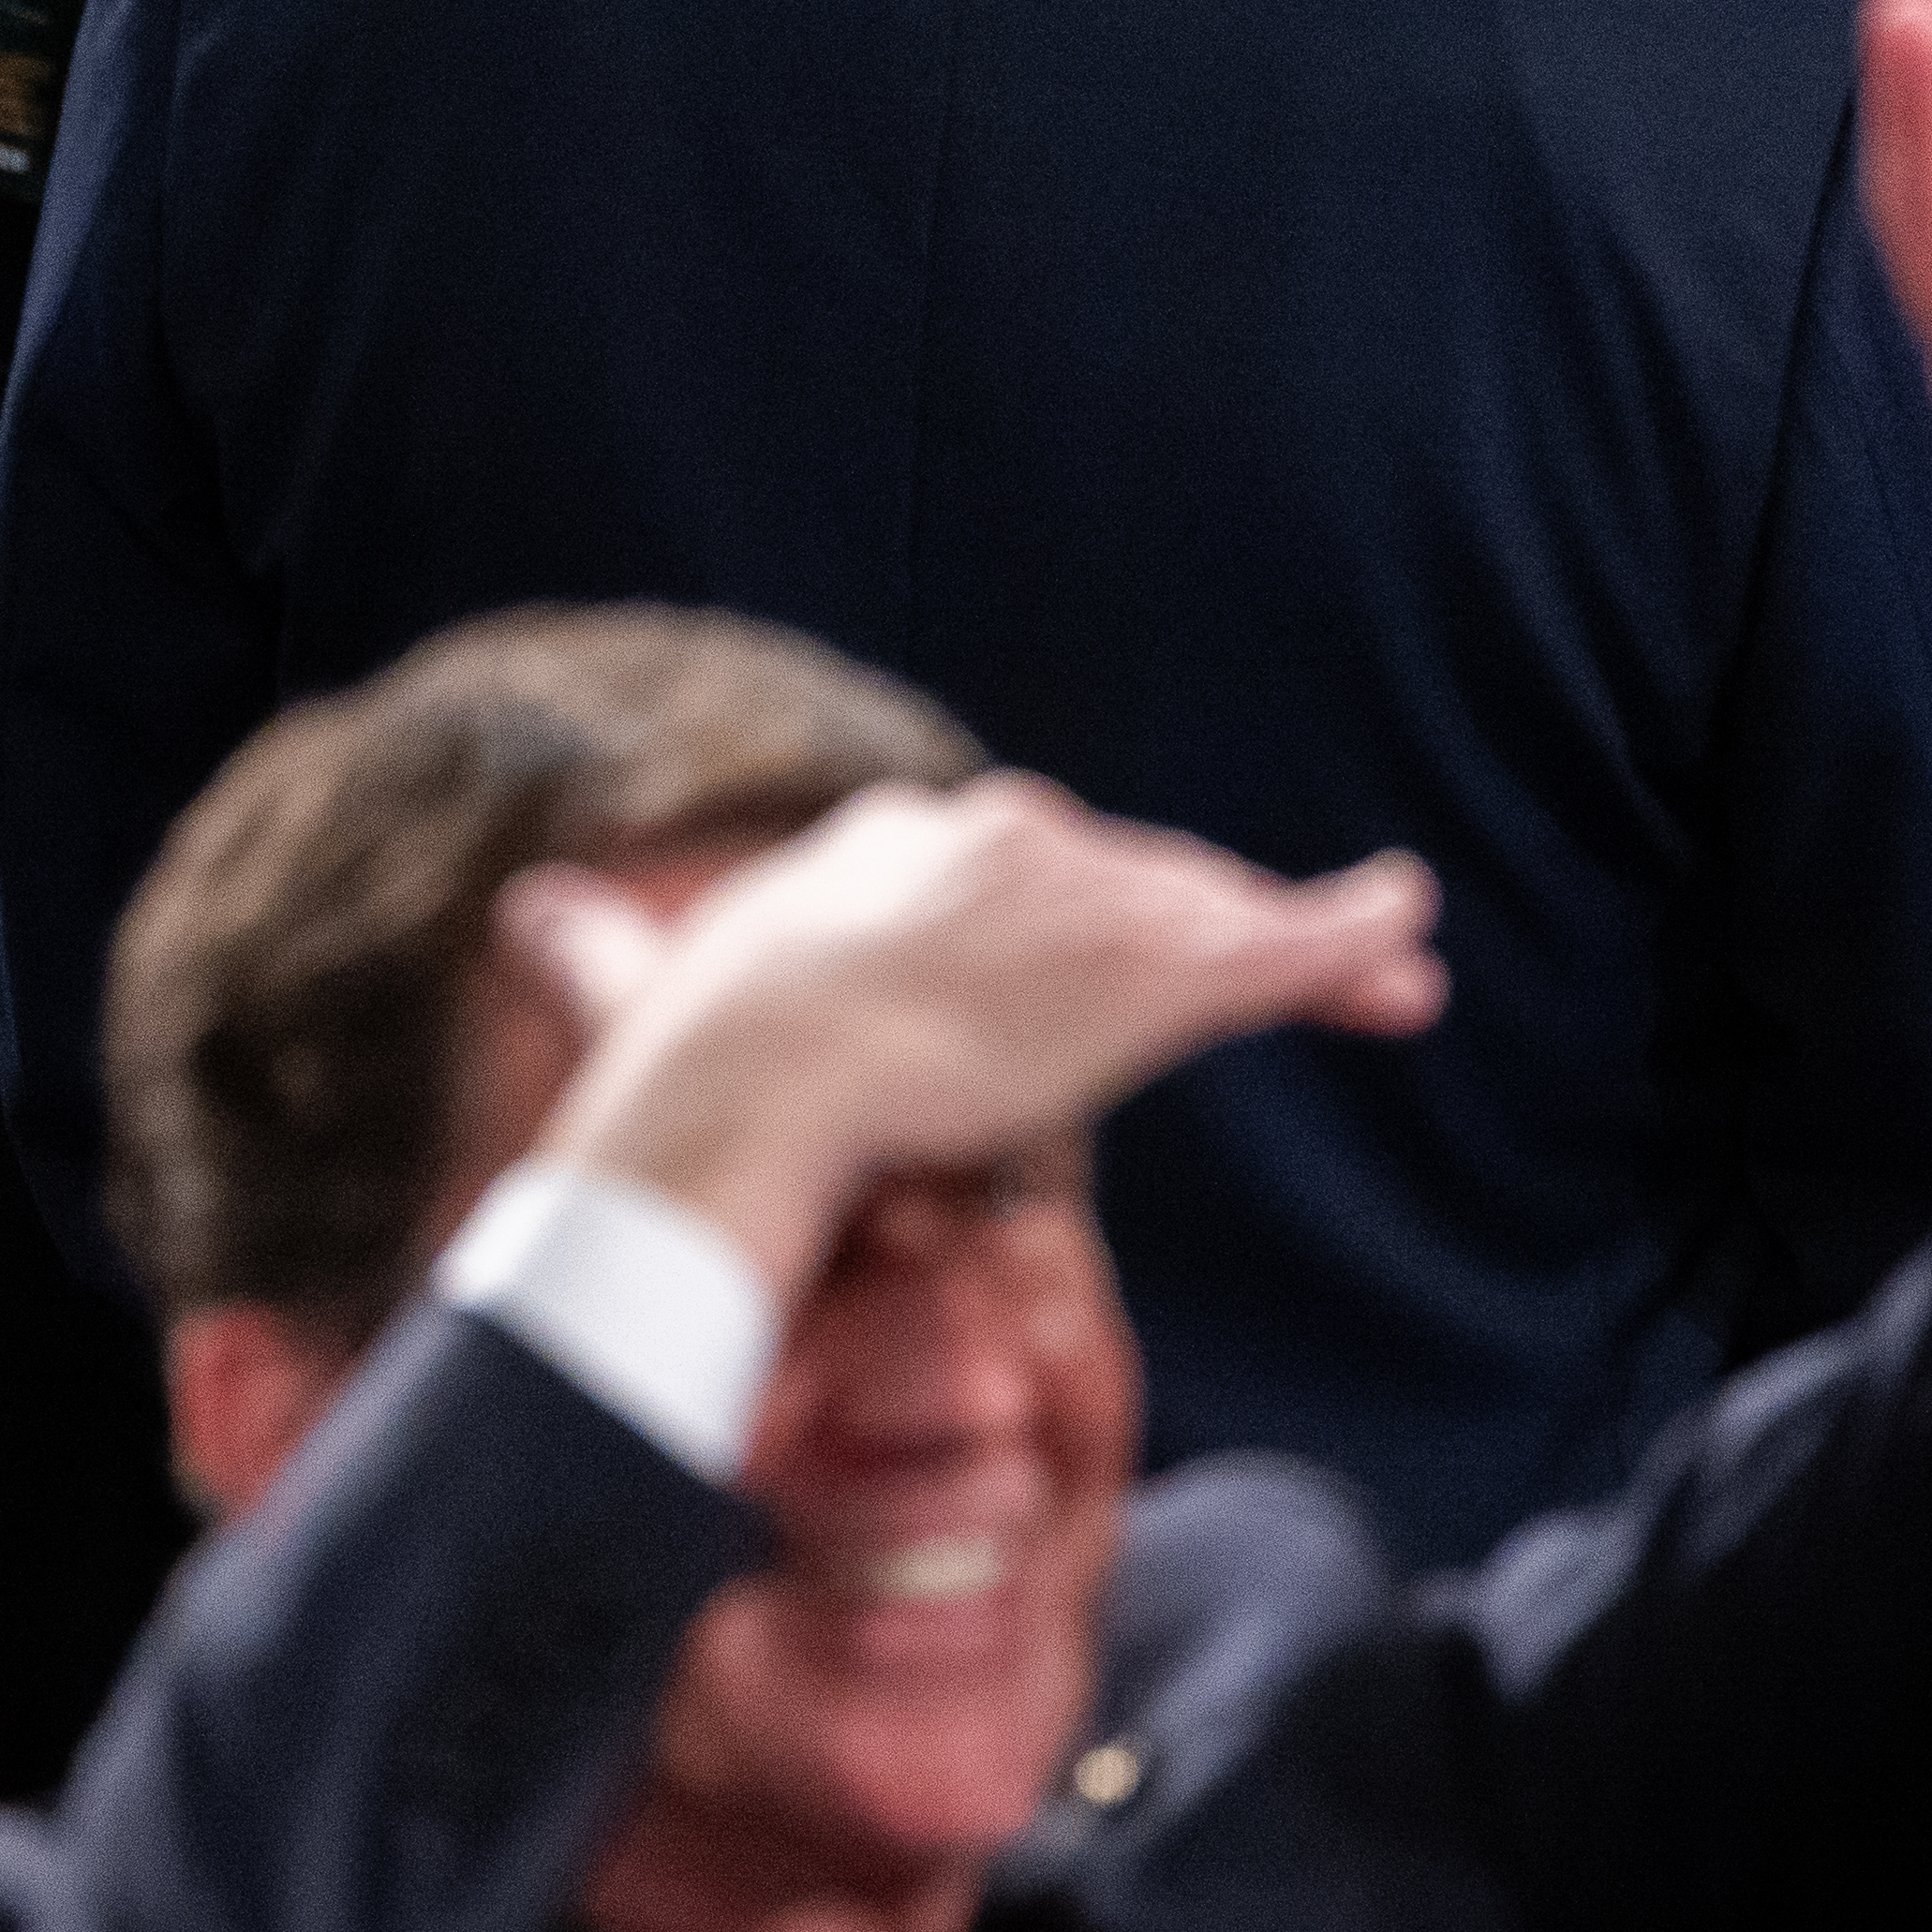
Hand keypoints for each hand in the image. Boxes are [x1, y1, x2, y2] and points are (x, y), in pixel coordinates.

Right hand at [508, 777, 1443, 1300]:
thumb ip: (601, 952)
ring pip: (1211, 916)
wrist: (751, 1085)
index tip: (1075, 970)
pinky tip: (1406, 932)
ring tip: (1389, 975)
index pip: (1005, 869)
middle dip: (1206, 924)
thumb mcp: (637, 983)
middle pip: (1129, 884)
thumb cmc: (680, 1061)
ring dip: (1304, 945)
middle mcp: (996, 846)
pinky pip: (1274, 947)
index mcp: (889, 846)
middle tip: (1278, 966)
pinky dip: (1348, 935)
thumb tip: (525, 914)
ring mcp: (1079, 906)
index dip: (1057, 923)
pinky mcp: (1149, 973)